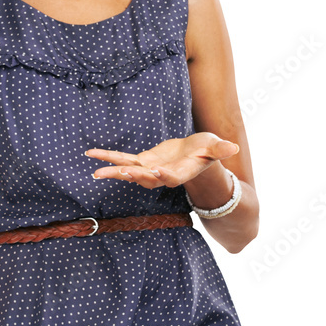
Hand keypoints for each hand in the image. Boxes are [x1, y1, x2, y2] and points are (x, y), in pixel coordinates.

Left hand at [85, 132, 238, 189]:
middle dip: (133, 176)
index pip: (171, 177)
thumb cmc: (207, 150)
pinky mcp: (141, 162)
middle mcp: (162, 175)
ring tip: (96, 172)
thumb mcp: (215, 147)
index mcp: (179, 173)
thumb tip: (234, 147)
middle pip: (146, 178)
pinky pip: (122, 160)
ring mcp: (149, 170)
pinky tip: (92, 155)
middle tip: (121, 172)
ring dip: (114, 171)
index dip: (164, 175)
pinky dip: (108, 158)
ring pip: (129, 172)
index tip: (157, 171)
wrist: (193, 155)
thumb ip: (221, 149)